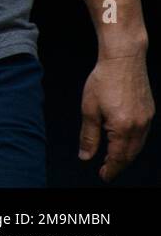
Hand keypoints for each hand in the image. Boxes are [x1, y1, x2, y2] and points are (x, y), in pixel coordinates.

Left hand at [78, 50, 152, 181]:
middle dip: (118, 164)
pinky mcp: (149, 112)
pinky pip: (142, 134)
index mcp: (122, 127)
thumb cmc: (103, 81)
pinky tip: (123, 141)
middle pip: (130, 154)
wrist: (124, 59)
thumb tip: (85, 156)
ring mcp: (147, 119)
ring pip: (138, 145)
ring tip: (113, 159)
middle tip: (107, 171)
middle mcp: (139, 126)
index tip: (103, 176)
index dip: (110, 168)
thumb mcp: (89, 109)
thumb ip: (88, 136)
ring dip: (126, 155)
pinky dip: (133, 143)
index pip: (118, 157)